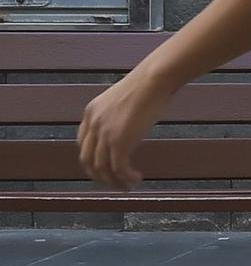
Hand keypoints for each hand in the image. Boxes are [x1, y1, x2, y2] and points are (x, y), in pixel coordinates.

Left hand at [77, 65, 173, 188]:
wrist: (154, 80)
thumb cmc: (148, 85)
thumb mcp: (123, 100)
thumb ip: (118, 115)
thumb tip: (129, 128)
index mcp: (91, 112)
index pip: (82, 143)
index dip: (92, 159)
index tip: (106, 167)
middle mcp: (93, 124)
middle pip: (87, 160)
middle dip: (100, 176)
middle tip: (115, 182)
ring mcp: (105, 133)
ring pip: (101, 168)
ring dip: (114, 181)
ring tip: (128, 185)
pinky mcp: (120, 142)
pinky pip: (118, 168)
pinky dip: (126, 177)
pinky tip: (136, 178)